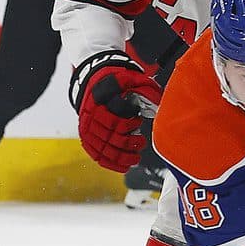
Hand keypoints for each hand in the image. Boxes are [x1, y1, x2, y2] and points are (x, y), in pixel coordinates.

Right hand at [71, 54, 162, 172]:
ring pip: (104, 150)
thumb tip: (158, 101)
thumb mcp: (128, 78)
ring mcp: (87, 129)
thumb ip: (142, 87)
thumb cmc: (114, 81)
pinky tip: (123, 167)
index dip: (128, 125)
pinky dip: (111, 163)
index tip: (137, 122)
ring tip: (135, 158)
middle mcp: (90, 117)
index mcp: (100, 102)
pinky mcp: (86, 138)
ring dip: (122, 157)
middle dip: (128, 144)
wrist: (92, 81)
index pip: (114, 121)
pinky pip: (97, 155)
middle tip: (141, 142)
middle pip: (111, 138)